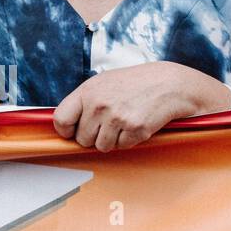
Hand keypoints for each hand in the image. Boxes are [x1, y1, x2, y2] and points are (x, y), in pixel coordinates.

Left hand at [53, 61, 230, 151]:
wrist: (168, 84)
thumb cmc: (134, 83)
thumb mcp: (103, 83)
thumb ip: (84, 101)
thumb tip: (65, 124)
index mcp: (87, 91)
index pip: (61, 119)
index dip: (65, 130)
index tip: (71, 132)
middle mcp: (99, 105)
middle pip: (82, 139)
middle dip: (93, 136)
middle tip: (107, 125)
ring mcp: (117, 118)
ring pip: (102, 146)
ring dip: (111, 140)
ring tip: (122, 123)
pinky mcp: (135, 130)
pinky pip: (122, 147)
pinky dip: (128, 140)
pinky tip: (135, 124)